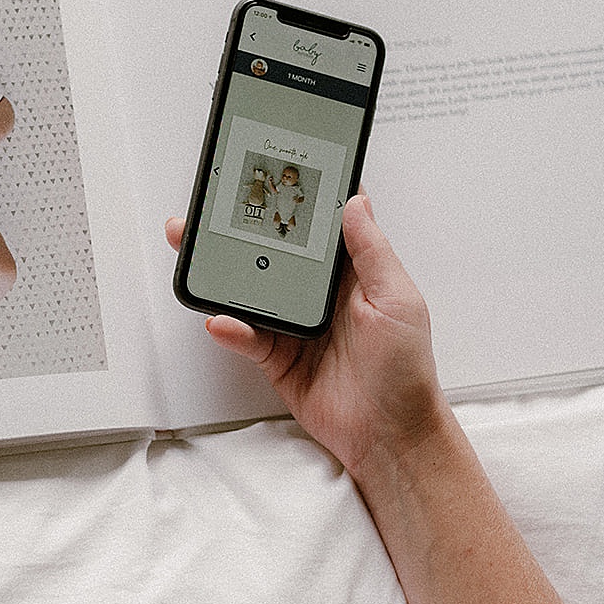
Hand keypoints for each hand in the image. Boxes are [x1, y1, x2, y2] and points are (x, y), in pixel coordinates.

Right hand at [166, 195, 444, 479]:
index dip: (300, 197)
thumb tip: (355, 202)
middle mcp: (319, 294)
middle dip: (244, 228)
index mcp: (352, 273)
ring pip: (250, 288)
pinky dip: (231, 328)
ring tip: (196, 251)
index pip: (321, 225)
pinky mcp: (277, 356)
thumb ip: (372, 252)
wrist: (391, 437)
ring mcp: (295, 324)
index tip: (274, 166)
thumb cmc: (407, 371)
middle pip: (274, 252)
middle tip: (215, 206)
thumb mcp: (398, 300)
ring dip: (222, 271)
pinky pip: (246, 336)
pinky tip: (221, 320)